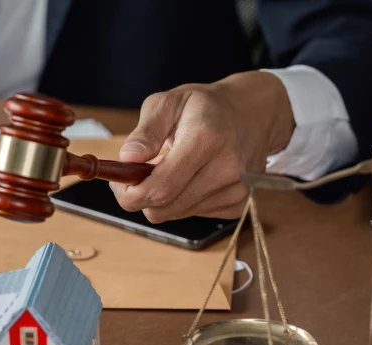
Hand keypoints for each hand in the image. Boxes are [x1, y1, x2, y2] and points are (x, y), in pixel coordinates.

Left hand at [110, 71, 294, 221]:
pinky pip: (192, 214)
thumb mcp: (168, 102)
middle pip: (164, 207)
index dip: (129, 194)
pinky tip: (190, 178)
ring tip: (169, 169)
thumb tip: (128, 158)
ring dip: (161, 198)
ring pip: (175, 214)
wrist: (252, 114)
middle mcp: (227, 169)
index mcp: (206, 140)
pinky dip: (181, 201)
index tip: (118, 183)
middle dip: (140, 196)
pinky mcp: (238, 205)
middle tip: (136, 175)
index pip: (159, 188)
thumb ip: (146, 131)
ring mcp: (236, 191)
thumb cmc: (205, 107)